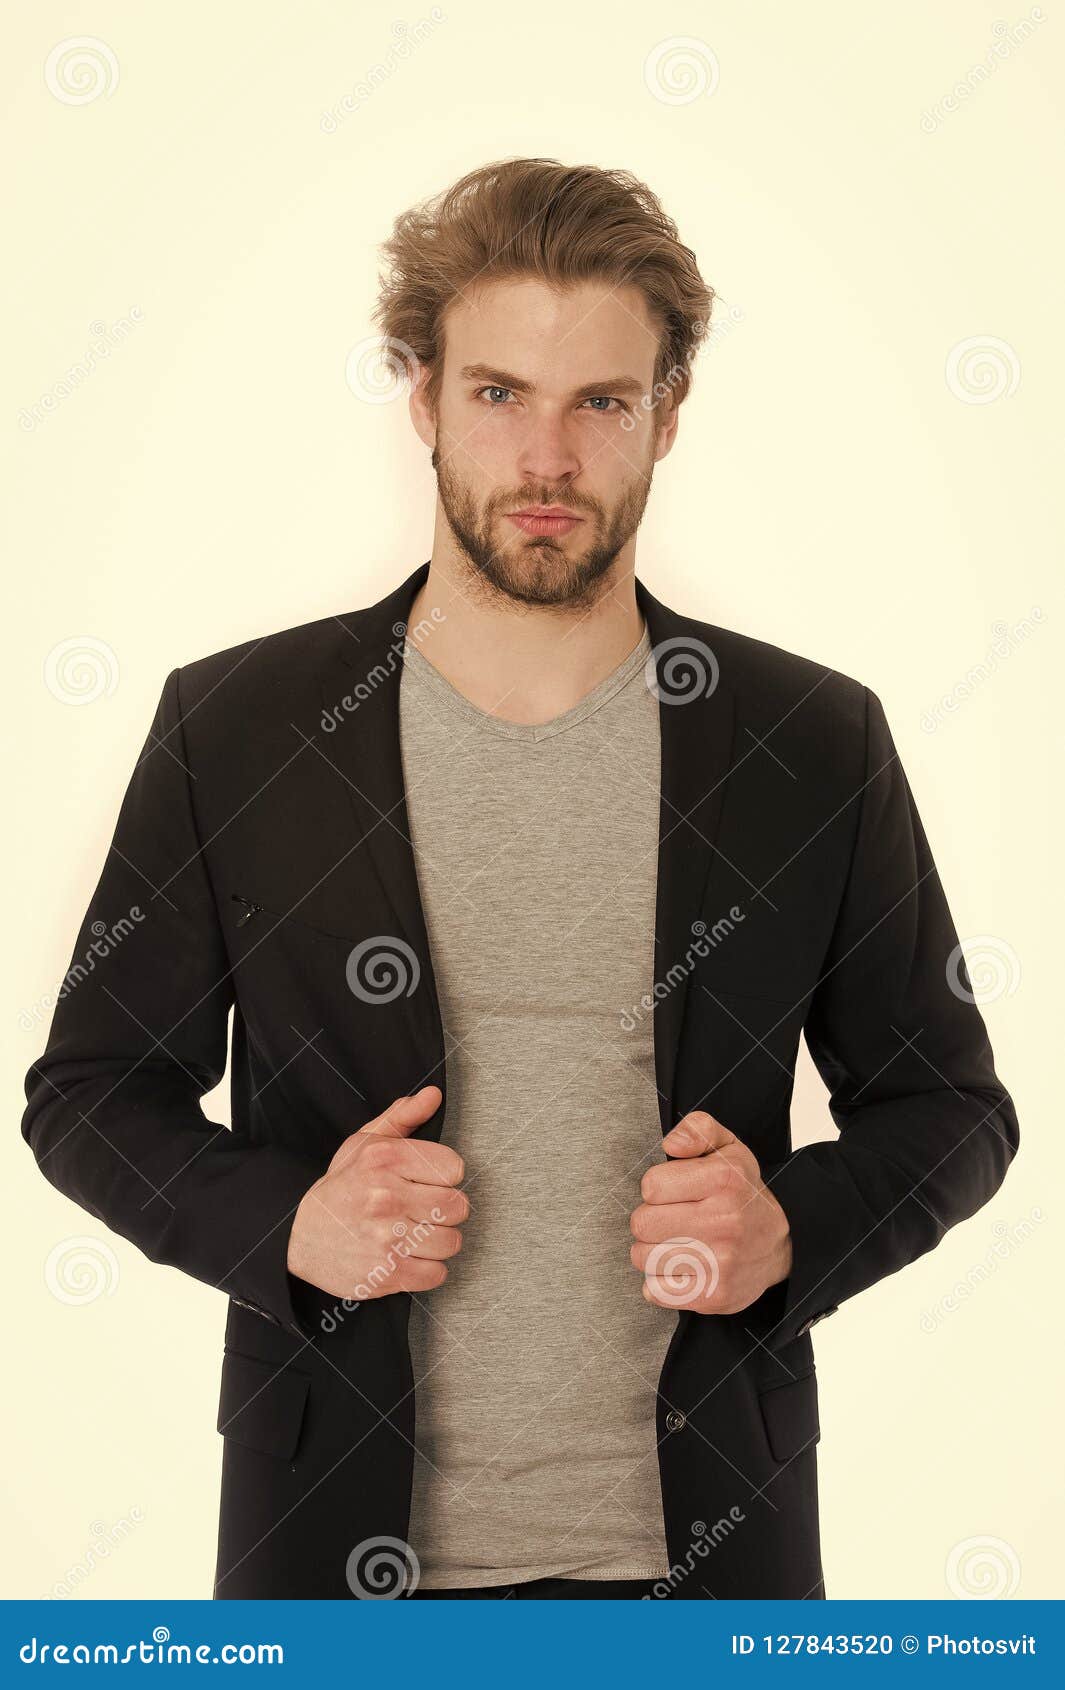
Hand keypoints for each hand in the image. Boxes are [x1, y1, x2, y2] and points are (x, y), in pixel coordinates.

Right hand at [287, 1085, 466, 1299]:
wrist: (296, 1235)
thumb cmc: (338, 1189)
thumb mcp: (363, 1143)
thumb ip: (402, 1117)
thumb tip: (433, 1096)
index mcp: (384, 1160)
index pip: (454, 1168)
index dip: (445, 1175)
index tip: (430, 1181)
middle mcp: (387, 1198)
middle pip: (457, 1206)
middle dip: (446, 1210)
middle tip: (426, 1210)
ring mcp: (387, 1239)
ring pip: (451, 1242)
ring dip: (438, 1241)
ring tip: (417, 1234)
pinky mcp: (386, 1274)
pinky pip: (436, 1274)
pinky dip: (428, 1269)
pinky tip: (409, 1256)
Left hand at [629, 1110, 791, 1312]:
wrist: (783, 1244)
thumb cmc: (742, 1193)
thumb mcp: (727, 1148)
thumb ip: (697, 1129)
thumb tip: (671, 1143)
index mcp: (724, 1180)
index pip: (651, 1185)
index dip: (656, 1188)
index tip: (673, 1192)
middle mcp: (724, 1222)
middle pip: (642, 1224)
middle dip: (649, 1220)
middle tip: (670, 1220)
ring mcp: (720, 1263)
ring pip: (644, 1258)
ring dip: (651, 1251)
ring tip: (675, 1243)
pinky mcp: (714, 1296)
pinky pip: (654, 1291)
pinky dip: (660, 1281)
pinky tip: (680, 1268)